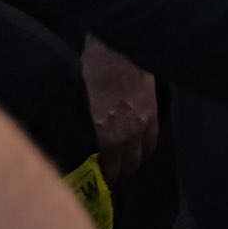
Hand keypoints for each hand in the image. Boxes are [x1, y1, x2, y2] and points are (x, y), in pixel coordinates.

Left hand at [80, 38, 161, 183]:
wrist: (119, 44)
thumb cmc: (93, 69)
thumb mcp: (78, 102)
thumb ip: (80, 126)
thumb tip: (72, 139)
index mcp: (109, 135)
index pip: (109, 170)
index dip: (103, 180)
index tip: (95, 184)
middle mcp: (130, 133)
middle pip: (129, 166)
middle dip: (120, 176)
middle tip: (109, 179)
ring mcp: (145, 120)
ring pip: (145, 153)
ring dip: (135, 163)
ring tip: (126, 166)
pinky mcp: (154, 107)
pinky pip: (155, 136)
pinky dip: (147, 146)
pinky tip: (140, 144)